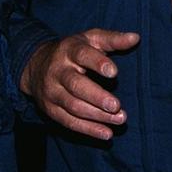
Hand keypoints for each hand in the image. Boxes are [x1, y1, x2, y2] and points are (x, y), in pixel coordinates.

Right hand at [19, 29, 139, 139]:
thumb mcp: (90, 39)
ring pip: (73, 106)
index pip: (82, 55)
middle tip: (116, 105)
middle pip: (76, 85)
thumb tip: (135, 37)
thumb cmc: (72, 51)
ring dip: (97, 115)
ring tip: (120, 119)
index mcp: (69, 50)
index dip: (97, 63)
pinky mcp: (51, 109)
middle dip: (97, 97)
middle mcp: (58, 71)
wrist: (36, 66)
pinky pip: (69, 122)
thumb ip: (112, 39)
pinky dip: (88, 129)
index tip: (114, 73)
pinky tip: (107, 133)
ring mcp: (52, 92)